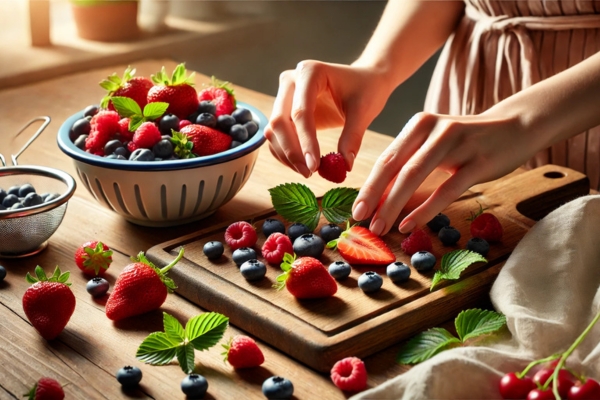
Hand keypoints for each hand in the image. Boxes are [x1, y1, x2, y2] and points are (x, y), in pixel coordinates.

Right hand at [265, 60, 391, 176]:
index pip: (301, 112)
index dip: (306, 142)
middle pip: (280, 121)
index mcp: (310, 72)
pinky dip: (285, 153)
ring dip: (286, 154)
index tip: (315, 166)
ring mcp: (284, 95)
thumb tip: (344, 166)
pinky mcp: (284, 110)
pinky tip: (302, 165)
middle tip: (309, 173)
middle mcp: (291, 81)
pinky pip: (276, 135)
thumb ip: (352, 137)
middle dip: (292, 151)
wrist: (364, 80)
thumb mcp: (364, 111)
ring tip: (308, 171)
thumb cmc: (366, 89)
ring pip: (274, 130)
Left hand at [352, 110, 534, 234]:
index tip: (355, 210)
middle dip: (375, 196)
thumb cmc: (467, 142)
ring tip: (380, 227)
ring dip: (394, 205)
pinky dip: (425, 209)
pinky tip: (410, 224)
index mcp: (419, 124)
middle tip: (360, 221)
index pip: (387, 158)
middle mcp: (434, 128)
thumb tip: (380, 201)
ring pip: (415, 176)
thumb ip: (410, 166)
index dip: (369, 186)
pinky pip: (446, 189)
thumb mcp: (436, 147)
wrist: (516, 127)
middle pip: (396, 166)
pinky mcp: (478, 161)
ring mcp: (456, 143)